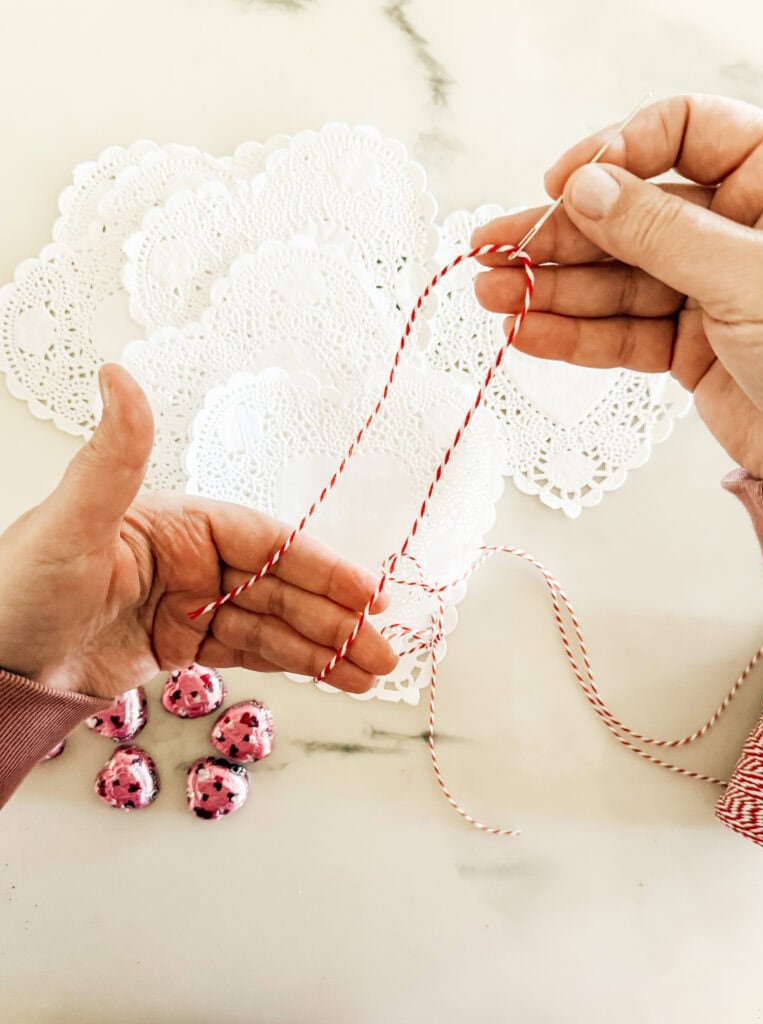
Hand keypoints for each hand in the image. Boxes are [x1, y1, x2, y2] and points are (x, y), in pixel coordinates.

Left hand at [0, 365, 396, 698]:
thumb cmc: (17, 589)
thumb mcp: (71, 525)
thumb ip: (112, 457)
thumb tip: (116, 372)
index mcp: (176, 524)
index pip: (264, 542)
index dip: (319, 566)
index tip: (366, 594)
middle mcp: (191, 560)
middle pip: (279, 586)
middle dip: (334, 619)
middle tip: (383, 651)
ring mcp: (189, 604)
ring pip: (272, 623)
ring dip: (323, 647)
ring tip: (370, 673)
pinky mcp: (181, 645)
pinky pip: (249, 650)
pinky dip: (291, 663)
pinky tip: (329, 674)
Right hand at [473, 94, 762, 478]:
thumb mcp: (744, 278)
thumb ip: (660, 232)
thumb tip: (586, 188)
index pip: (686, 134)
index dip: (620, 150)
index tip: (566, 181)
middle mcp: (735, 232)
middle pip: (632, 214)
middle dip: (561, 236)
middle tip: (497, 249)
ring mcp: (708, 292)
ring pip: (617, 280)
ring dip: (552, 290)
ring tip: (492, 295)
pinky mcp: (689, 350)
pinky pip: (623, 335)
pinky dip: (574, 337)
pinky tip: (527, 332)